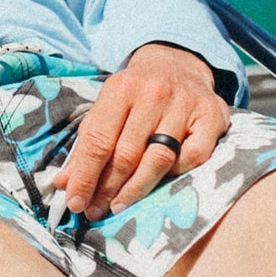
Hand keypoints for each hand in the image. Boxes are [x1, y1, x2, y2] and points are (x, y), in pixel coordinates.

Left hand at [54, 43, 230, 220]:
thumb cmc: (135, 96)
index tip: (74, 202)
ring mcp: (184, 104)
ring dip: (136, 190)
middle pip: (126, 153)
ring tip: (119, 208)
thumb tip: (63, 183)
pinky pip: (194, 157)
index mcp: (120, 88)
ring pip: (159, 158)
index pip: (98, 140)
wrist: (178, 65)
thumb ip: (87, 145)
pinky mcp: (212, 116)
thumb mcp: (106, 109)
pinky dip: (177, 174)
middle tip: (95, 211)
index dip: (84, 176)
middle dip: (107, 188)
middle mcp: (152, 93)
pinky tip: (163, 184)